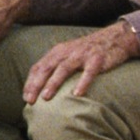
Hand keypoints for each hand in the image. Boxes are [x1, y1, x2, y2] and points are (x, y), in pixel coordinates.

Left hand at [22, 22, 138, 101]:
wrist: (114, 38)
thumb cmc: (87, 52)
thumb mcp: (68, 55)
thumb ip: (55, 66)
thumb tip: (41, 87)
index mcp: (56, 52)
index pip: (38, 67)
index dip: (30, 82)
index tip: (25, 97)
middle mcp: (66, 52)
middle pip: (47, 68)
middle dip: (36, 85)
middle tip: (30, 101)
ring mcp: (81, 55)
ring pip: (63, 69)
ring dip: (53, 83)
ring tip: (46, 97)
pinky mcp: (97, 59)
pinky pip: (89, 72)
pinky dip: (82, 82)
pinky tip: (77, 94)